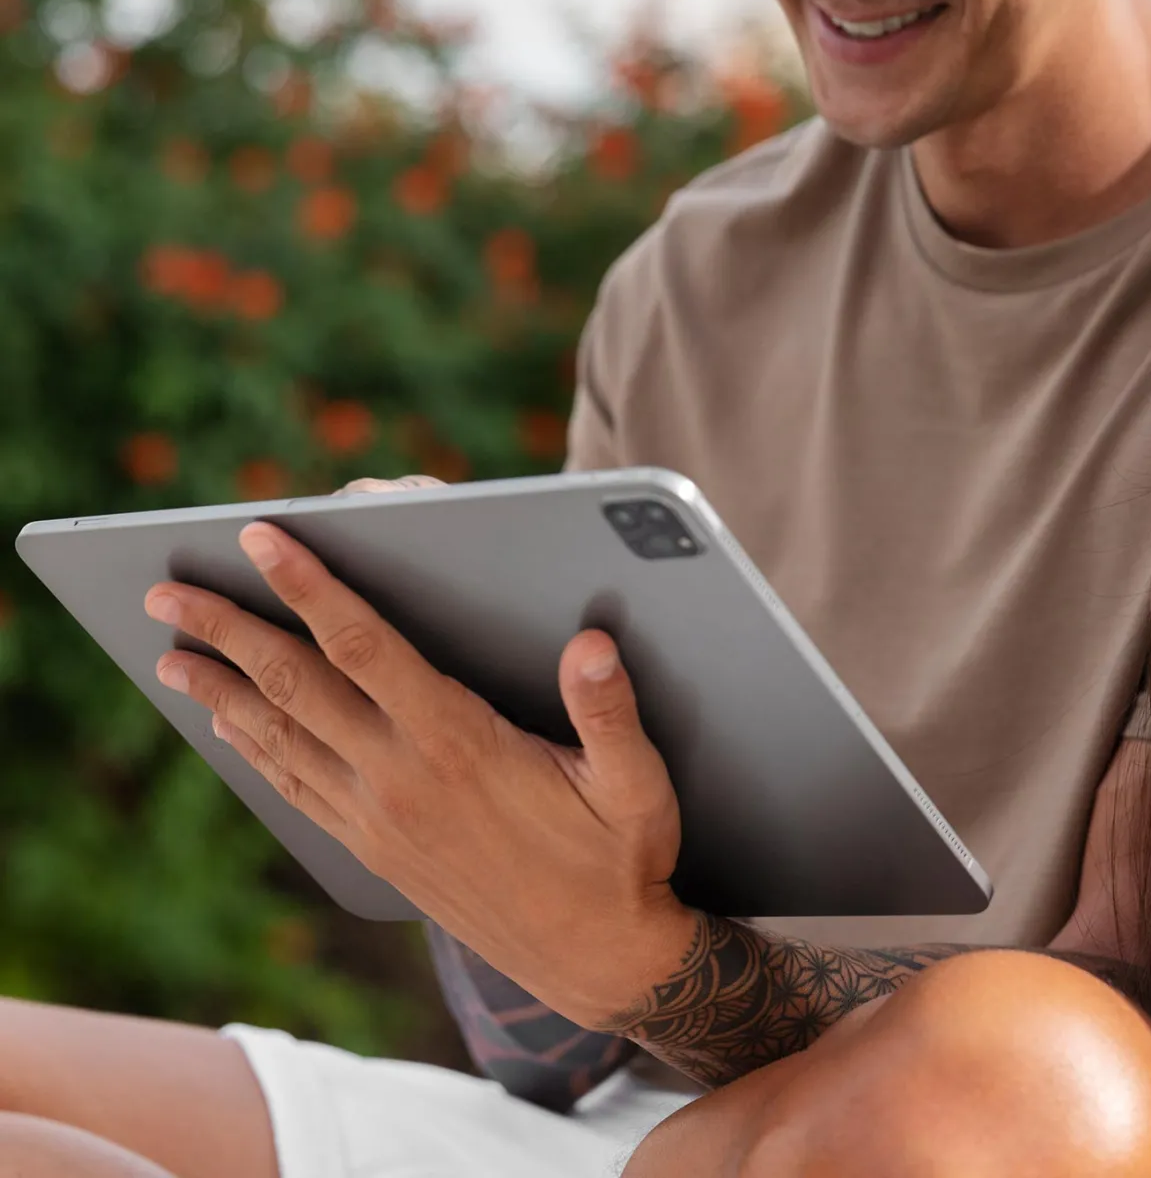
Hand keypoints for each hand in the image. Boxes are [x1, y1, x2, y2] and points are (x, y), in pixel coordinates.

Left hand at [143, 520, 694, 1030]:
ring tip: (169, 652)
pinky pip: (294, 787)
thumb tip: (591, 642)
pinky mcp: (375, 849)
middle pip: (295, 687)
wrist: (595, 957)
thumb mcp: (637, 784)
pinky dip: (252, 747)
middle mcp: (401, 779)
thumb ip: (610, 710)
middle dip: (228, 631)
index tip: (261, 540)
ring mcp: (379, 819)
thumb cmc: (622, 860)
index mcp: (459, 745)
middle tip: (165, 593)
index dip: (310, 588)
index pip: (366, 648)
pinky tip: (228, 724)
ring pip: (280, 738)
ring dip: (220, 689)